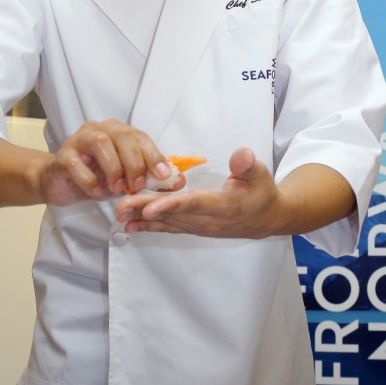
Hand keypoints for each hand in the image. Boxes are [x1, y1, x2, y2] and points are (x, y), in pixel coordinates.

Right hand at [37, 119, 174, 205]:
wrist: (60, 182)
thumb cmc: (95, 177)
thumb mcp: (125, 179)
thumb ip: (148, 178)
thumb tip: (177, 182)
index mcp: (117, 132)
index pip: (140, 136)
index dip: (154, 155)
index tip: (164, 175)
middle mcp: (98, 130)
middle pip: (122, 135)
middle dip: (134, 161)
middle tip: (137, 184)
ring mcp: (78, 140)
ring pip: (100, 143)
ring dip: (113, 168)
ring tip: (116, 189)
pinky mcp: (62, 157)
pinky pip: (75, 164)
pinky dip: (89, 180)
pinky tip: (95, 191)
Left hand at [114, 148, 282, 237]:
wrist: (266, 220)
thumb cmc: (262, 194)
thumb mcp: (261, 175)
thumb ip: (248, 166)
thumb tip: (242, 155)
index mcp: (223, 206)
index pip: (193, 204)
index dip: (170, 206)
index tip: (148, 207)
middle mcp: (207, 220)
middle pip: (173, 214)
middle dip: (145, 211)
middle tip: (121, 208)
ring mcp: (199, 227)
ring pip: (168, 223)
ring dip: (142, 219)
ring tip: (119, 216)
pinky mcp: (194, 228)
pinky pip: (169, 228)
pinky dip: (150, 227)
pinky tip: (131, 226)